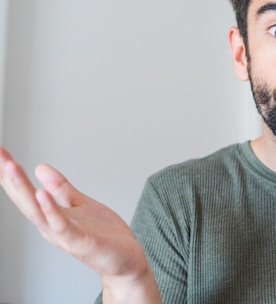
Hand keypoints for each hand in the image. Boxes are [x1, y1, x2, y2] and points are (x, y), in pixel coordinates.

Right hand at [0, 148, 160, 303]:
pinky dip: (51, 210)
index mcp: (50, 217)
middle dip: (11, 179)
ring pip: (38, 212)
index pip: (26, 194)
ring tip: (11, 167)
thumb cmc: (103, 235)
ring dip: (24, 190)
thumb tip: (40, 168)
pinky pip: (63, 226)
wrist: (125, 260)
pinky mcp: (81, 242)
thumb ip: (61, 188)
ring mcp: (64, 235)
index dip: (11, 175)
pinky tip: (41, 194)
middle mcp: (51, 227)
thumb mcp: (80, 204)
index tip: (0, 153)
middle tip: (0, 156)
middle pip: (26, 201)